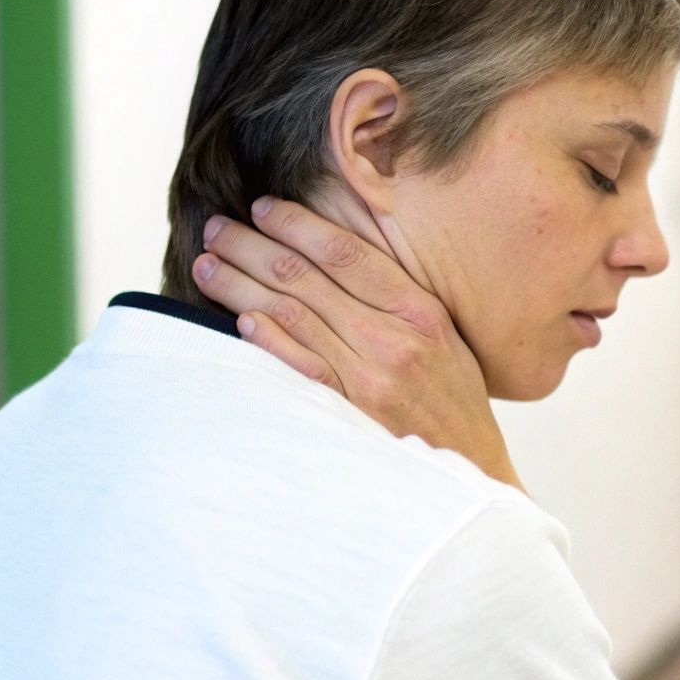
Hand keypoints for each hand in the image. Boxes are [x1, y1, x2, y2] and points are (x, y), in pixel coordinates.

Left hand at [194, 197, 522, 492]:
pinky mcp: (350, 412)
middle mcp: (394, 338)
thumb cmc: (456, 404)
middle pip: (308, 276)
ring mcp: (371, 376)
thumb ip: (403, 304)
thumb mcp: (448, 341)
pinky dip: (269, 339)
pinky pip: (300, 367)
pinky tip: (240, 319)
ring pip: (292, 314)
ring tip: (207, 265)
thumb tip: (344, 263)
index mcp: (420, 311)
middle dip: (253, 245)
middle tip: (217, 228)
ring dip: (241, 285)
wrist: (471, 471)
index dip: (298, 224)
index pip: (346, 253)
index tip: (263, 208)